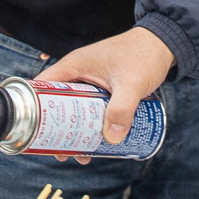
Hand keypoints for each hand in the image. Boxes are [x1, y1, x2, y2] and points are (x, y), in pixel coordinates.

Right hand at [39, 27, 176, 145]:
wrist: (164, 43)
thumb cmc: (144, 55)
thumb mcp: (131, 84)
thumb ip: (122, 110)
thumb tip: (112, 140)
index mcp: (74, 66)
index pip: (41, 87)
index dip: (34, 110)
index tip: (36, 134)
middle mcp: (77, 73)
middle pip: (56, 104)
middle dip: (57, 130)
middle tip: (62, 153)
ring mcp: (89, 81)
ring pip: (73, 109)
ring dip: (76, 131)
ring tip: (82, 155)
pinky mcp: (102, 88)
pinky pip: (89, 109)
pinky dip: (90, 125)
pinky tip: (98, 143)